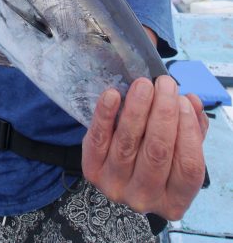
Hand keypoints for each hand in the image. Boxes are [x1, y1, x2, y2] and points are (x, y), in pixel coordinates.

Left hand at [82, 75, 207, 220]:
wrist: (114, 170)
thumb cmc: (153, 157)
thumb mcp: (177, 148)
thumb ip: (191, 128)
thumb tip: (192, 101)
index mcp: (174, 200)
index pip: (189, 167)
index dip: (188, 131)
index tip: (183, 101)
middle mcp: (145, 198)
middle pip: (157, 152)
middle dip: (163, 112)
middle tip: (165, 84)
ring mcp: (115, 186)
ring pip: (128, 143)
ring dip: (137, 109)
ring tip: (143, 85)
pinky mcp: (92, 170)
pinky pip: (98, 139)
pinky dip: (105, 115)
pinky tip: (112, 94)